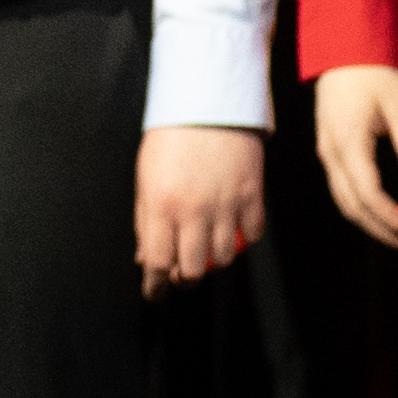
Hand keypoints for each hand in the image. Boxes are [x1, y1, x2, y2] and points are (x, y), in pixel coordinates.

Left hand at [131, 126, 264, 293]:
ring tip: (206, 247)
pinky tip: (233, 227)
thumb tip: (145, 258)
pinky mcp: (253, 195)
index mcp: (161, 205)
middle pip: (193, 269)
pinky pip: (253, 235)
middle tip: (183, 275)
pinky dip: (244, 237)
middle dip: (185, 279)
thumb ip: (144, 220)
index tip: (155, 295)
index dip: (155, 286)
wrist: (207, 102)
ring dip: (214, 259)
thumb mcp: (145, 177)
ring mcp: (226, 204)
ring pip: (225, 257)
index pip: (157, 261)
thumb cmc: (170, 138)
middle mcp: (193, 210)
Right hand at [312, 63, 397, 253]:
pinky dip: (364, 210)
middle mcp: (331, 154)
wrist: (343, 51)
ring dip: (374, 226)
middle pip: (353, 208)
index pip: (369, 196)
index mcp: (348, 143)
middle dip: (385, 233)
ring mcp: (326, 154)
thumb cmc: (373, 75)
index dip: (394, 221)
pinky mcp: (329, 152)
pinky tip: (386, 214)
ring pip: (345, 204)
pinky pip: (342, 191)